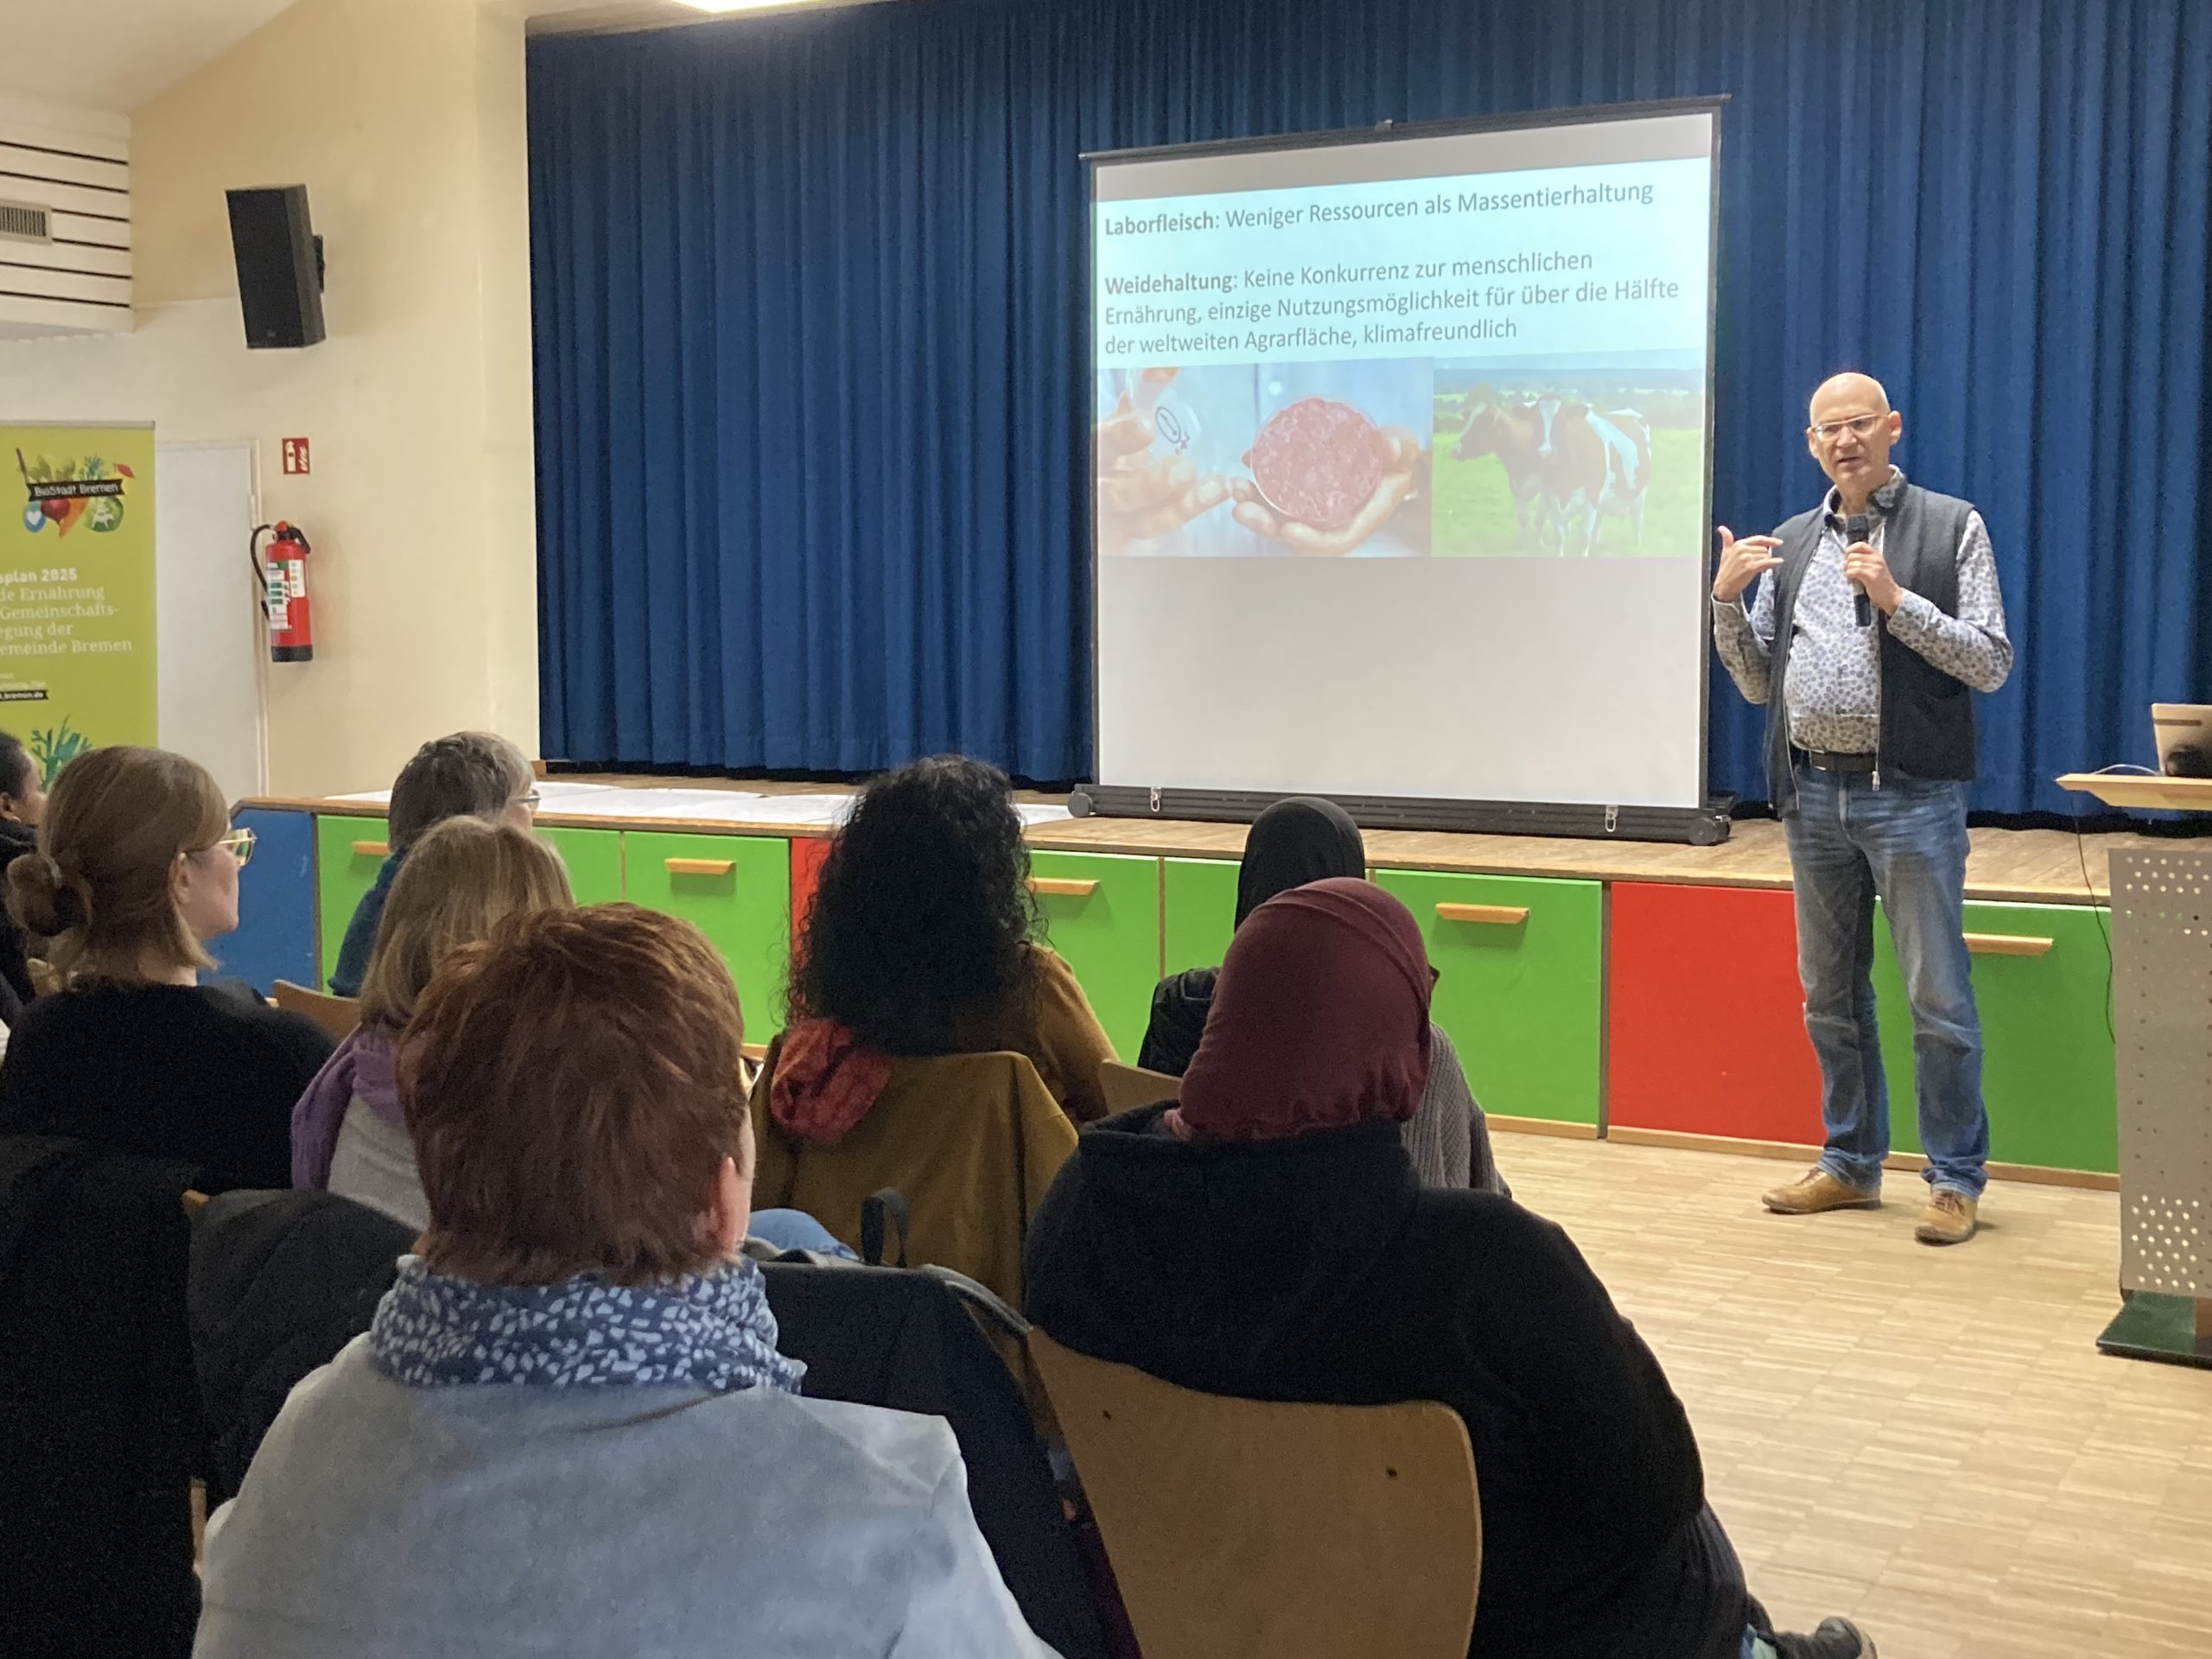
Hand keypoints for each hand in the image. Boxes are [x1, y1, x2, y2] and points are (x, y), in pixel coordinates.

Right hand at [1096, 373, 1228, 552]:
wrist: (1106, 488)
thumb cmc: (1119, 448)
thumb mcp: (1126, 417)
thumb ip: (1143, 388)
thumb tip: (1166, 366)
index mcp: (1092, 453)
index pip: (1100, 446)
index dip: (1120, 436)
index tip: (1147, 427)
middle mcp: (1098, 491)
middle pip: (1118, 495)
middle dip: (1151, 484)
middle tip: (1185, 469)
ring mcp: (1115, 523)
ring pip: (1144, 522)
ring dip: (1181, 507)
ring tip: (1215, 488)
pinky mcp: (1132, 543)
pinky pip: (1159, 535)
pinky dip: (1183, 517)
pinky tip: (1211, 499)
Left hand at [1229, 426, 1422, 555]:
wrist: (1389, 456)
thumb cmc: (1398, 458)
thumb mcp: (1403, 450)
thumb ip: (1396, 448)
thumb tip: (1384, 444)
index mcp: (1360, 518)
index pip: (1334, 541)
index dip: (1310, 541)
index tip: (1288, 530)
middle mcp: (1332, 520)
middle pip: (1296, 533)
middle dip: (1266, 525)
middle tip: (1243, 508)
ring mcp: (1314, 508)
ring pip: (1279, 517)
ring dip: (1253, 506)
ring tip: (1237, 487)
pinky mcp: (1301, 492)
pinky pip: (1275, 495)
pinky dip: (1258, 482)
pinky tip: (1246, 460)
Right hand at [1712, 526, 1782, 601]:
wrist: (1723, 586)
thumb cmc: (1726, 570)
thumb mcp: (1725, 552)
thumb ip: (1726, 539)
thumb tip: (1721, 528)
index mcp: (1738, 544)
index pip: (1758, 539)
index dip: (1770, 540)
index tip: (1779, 542)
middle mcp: (1742, 549)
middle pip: (1764, 549)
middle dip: (1765, 556)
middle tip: (1762, 564)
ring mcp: (1746, 558)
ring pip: (1765, 556)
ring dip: (1767, 562)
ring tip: (1762, 569)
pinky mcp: (1750, 567)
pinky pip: (1766, 562)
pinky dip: (1774, 562)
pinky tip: (1778, 562)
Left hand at [1842, 540, 1903, 613]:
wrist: (1890, 595)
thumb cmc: (1879, 582)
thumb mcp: (1874, 566)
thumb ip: (1864, 560)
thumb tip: (1846, 558)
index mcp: (1876, 554)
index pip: (1860, 544)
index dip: (1850, 550)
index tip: (1847, 558)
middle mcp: (1876, 558)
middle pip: (1852, 555)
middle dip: (1846, 564)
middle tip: (1848, 572)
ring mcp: (1874, 567)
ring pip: (1851, 564)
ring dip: (1847, 572)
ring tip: (1851, 578)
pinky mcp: (1871, 576)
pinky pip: (1853, 571)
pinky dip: (1849, 576)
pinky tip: (1852, 581)